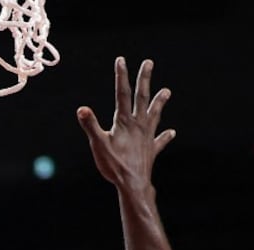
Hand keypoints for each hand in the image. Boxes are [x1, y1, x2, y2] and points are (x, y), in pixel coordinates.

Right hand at [76, 56, 174, 187]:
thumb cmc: (114, 166)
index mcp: (124, 122)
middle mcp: (138, 125)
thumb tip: (81, 109)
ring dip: (160, 102)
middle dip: (144, 79)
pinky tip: (172, 132)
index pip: (121, 94)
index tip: (121, 60)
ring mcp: (147, 137)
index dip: (121, 76)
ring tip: (167, 91)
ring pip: (155, 115)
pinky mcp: (151, 151)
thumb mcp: (98, 145)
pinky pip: (160, 141)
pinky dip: (165, 136)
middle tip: (149, 63)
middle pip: (142, 97)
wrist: (133, 185)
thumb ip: (90, 126)